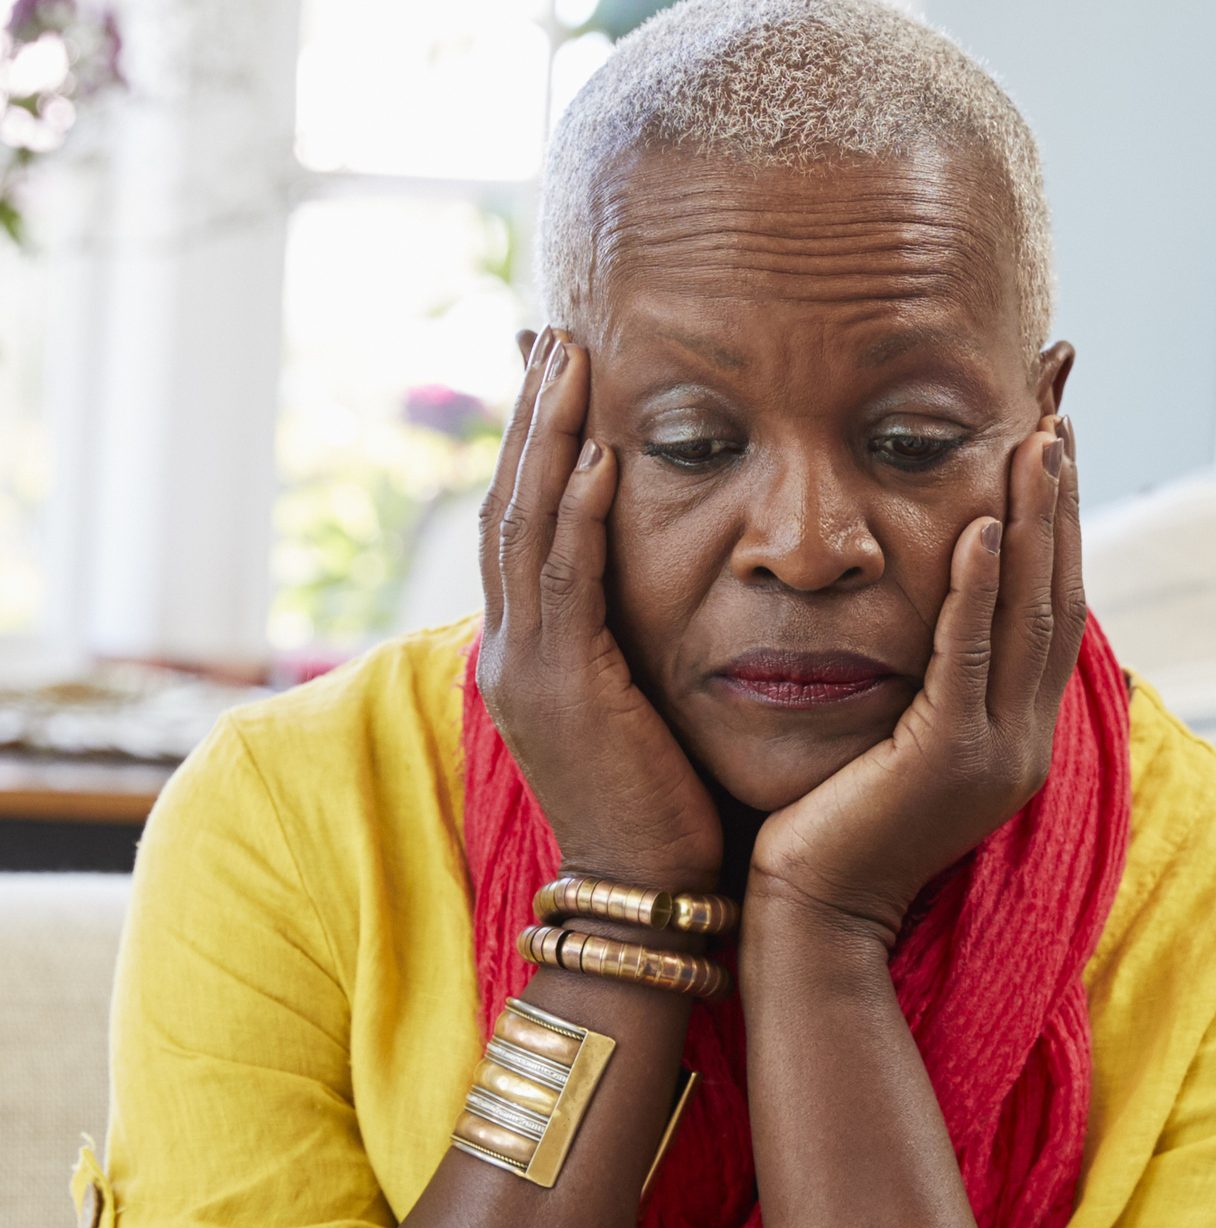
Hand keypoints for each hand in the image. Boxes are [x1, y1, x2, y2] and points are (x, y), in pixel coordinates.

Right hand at [477, 330, 722, 888]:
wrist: (646, 892)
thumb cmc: (670, 807)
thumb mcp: (651, 706)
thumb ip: (647, 643)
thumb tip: (692, 591)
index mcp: (535, 649)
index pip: (526, 521)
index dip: (539, 442)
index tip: (564, 370)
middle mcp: (515, 647)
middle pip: (511, 502)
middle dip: (532, 415)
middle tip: (553, 334)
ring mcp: (529, 666)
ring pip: (525, 525)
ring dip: (547, 437)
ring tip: (568, 360)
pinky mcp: (562, 690)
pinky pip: (566, 585)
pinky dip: (576, 516)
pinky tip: (597, 457)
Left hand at [747, 417, 1083, 944]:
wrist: (814, 918)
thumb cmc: (831, 829)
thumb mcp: (893, 744)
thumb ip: (923, 685)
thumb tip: (922, 616)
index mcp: (1015, 737)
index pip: (1052, 615)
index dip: (1059, 532)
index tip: (1052, 454)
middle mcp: (1023, 742)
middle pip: (1059, 602)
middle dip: (1061, 509)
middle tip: (1059, 425)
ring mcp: (995, 754)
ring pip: (1029, 618)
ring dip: (1035, 526)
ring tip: (1036, 447)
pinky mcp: (948, 760)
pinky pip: (967, 657)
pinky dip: (977, 589)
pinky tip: (979, 527)